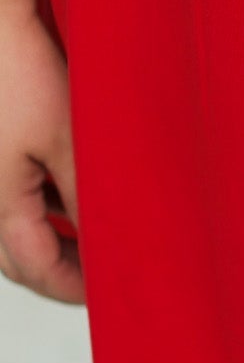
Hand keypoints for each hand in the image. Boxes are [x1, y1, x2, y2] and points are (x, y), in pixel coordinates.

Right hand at [0, 0, 81, 304]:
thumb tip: (110, 238)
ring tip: (94, 234)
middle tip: (106, 270)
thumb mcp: (70, 137)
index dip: (76, 287)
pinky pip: (6, 198)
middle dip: (61, 269)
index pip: (38, 269)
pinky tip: (67, 193)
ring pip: (10, 229)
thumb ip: (87, 195)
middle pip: (17, 258)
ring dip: (50, 237)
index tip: (114, 290)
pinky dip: (37, 206)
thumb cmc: (23, 72)